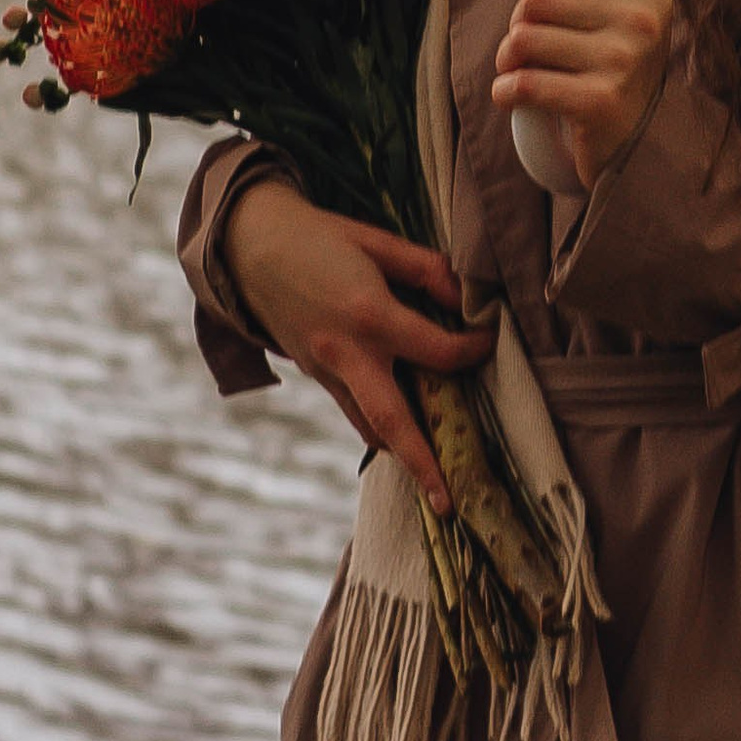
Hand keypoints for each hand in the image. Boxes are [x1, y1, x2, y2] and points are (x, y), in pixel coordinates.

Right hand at [221, 180, 494, 511]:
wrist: (250, 247)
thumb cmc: (321, 238)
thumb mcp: (378, 241)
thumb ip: (427, 269)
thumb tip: (466, 298)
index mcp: (368, 314)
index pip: (436, 350)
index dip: (471, 350)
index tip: (491, 343)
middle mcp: (346, 353)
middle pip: (391, 420)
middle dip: (422, 463)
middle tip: (448, 503)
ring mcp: (326, 370)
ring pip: (368, 426)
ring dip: (400, 453)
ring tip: (433, 482)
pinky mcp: (314, 374)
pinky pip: (351, 411)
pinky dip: (377, 428)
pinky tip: (400, 437)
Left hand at [491, 0, 672, 192]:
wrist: (639, 143)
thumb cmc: (619, 69)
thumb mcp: (613, 12)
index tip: (552, 13)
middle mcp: (642, 22)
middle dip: (521, 23)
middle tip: (533, 48)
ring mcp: (623, 61)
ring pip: (522, 39)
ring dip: (509, 60)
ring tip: (525, 73)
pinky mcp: (599, 102)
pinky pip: (522, 83)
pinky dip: (506, 92)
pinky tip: (514, 97)